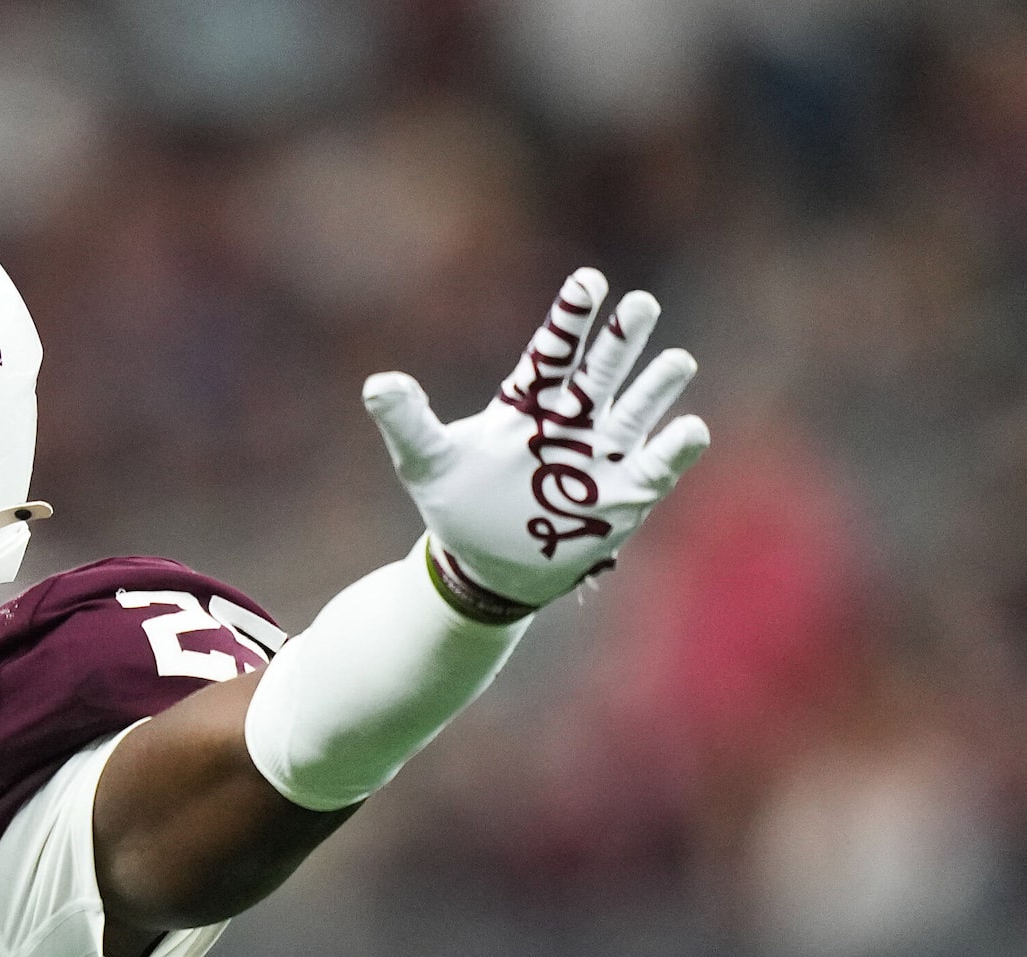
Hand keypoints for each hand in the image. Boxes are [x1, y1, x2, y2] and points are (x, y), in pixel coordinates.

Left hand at [362, 268, 710, 615]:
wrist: (484, 565)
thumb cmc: (458, 504)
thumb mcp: (425, 462)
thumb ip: (406, 422)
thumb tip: (377, 384)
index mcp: (529, 403)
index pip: (553, 351)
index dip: (571, 318)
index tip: (588, 281)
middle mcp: (572, 420)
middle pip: (601, 372)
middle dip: (622, 340)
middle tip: (639, 305)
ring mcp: (602, 455)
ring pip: (635, 412)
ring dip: (656, 387)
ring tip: (676, 361)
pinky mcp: (623, 494)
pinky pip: (656, 468)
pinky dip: (673, 450)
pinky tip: (689, 430)